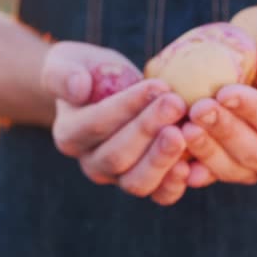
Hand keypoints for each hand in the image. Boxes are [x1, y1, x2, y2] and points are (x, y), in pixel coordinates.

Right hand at [41, 42, 189, 204]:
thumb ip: (63, 73)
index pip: (96, 124)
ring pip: (137, 182)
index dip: (127, 107)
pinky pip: (160, 195)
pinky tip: (193, 164)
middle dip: (149, 129)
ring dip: (163, 158)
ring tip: (185, 132)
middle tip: (176, 104)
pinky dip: (176, 184)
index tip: (158, 86)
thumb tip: (78, 87)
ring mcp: (119, 178)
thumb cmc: (90, 73)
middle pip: (118, 156)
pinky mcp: (147, 183)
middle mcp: (92, 163)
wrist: (110, 93)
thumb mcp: (69, 61)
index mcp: (70, 134)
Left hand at [182, 41, 256, 186]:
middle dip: (225, 131)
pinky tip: (175, 159)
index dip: (256, 112)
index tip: (227, 92)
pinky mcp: (230, 169)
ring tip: (182, 125)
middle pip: (254, 152)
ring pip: (230, 168)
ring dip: (205, 150)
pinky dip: (193, 170)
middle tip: (198, 107)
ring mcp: (255, 170)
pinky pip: (210, 174)